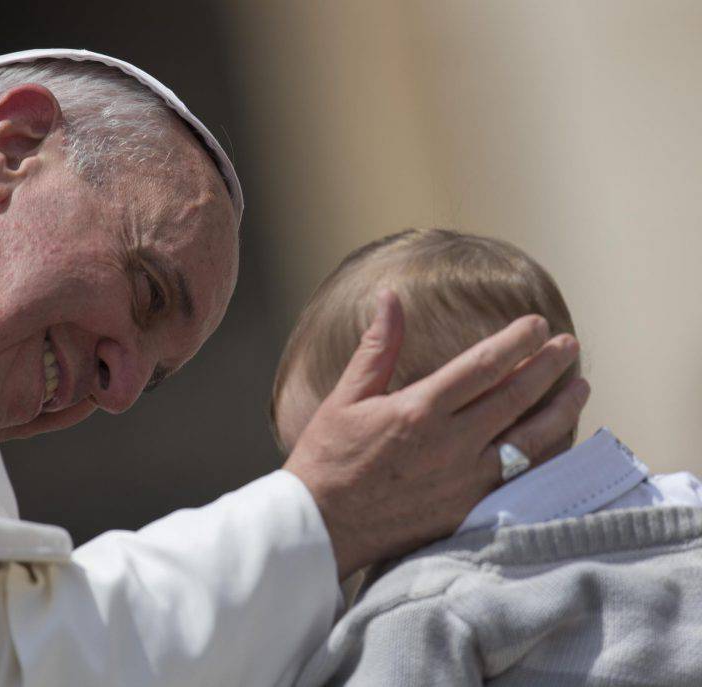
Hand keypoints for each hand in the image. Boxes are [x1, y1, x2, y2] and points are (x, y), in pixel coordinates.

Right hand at [283, 291, 588, 578]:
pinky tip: (558, 443)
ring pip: (528, 441)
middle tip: (568, 344)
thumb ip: (377, 347)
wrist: (321, 526)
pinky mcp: (467, 510)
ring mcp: (463, 480)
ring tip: (579, 388)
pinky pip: (520, 480)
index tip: (535, 324)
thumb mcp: (346, 397)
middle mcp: (450, 444)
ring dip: (559, 411)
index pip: (482, 366)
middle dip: (547, 367)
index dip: (515, 342)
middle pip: (515, 397)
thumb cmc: (327, 459)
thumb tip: (390, 298)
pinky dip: (545, 458)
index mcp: (419, 410)